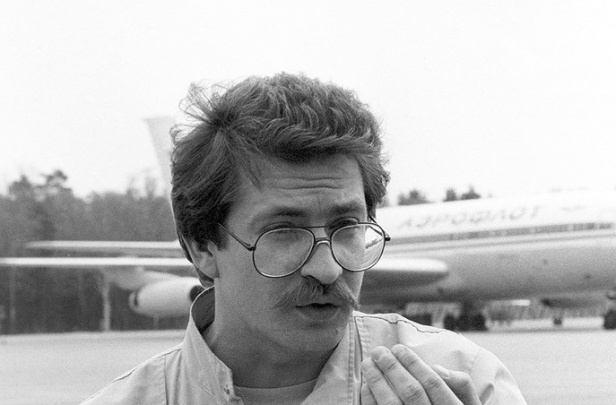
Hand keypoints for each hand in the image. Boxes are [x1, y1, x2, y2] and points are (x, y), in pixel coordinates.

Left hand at [361, 344, 480, 404]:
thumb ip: (461, 385)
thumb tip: (436, 367)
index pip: (433, 383)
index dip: (413, 363)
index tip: (397, 348)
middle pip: (411, 392)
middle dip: (392, 368)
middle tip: (378, 352)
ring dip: (377, 381)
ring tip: (368, 364)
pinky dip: (371, 400)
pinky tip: (367, 387)